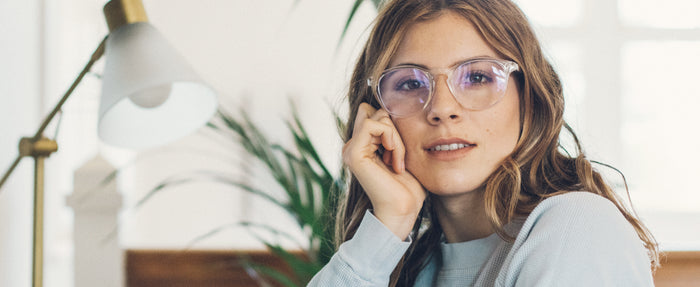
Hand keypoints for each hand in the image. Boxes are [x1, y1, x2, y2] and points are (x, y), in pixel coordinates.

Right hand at [342, 103, 425, 238]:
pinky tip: (395, 160)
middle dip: (393, 127)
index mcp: (361, 146)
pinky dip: (391, 138)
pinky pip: (372, 125)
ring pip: (375, 117)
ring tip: (398, 160)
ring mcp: (350, 150)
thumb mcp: (400, 152)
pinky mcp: (353, 153)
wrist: (403, 210)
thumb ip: (392, 133)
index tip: (399, 151)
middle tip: (399, 155)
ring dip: (395, 136)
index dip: (390, 125)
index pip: (372, 114)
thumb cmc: (407, 187)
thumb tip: (392, 109)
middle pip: (373, 112)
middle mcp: (352, 147)